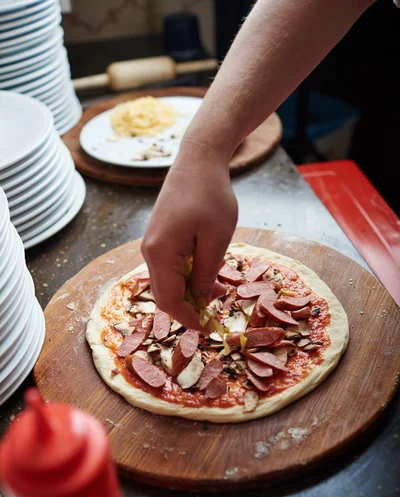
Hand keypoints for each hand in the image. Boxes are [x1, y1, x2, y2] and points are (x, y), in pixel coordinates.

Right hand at [142, 144, 237, 329]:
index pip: (170, 301)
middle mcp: (150, 252)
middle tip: (216, 312)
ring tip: (219, 289)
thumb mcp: (216, 240)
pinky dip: (187, 277)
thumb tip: (199, 301)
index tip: (209, 329)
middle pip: (164, 295)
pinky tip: (209, 273)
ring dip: (191, 292)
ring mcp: (152, 245)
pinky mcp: (159, 238)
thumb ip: (205, 274)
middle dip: (189, 309)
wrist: (197, 160)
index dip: (189, 320)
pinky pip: (170, 268)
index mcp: (160, 254)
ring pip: (168, 282)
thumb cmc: (211, 196)